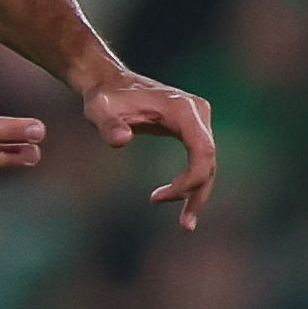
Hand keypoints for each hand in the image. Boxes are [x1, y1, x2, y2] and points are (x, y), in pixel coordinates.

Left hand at [78, 67, 219, 228]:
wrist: (108, 83)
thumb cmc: (104, 97)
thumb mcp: (99, 110)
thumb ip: (108, 124)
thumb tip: (122, 140)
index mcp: (183, 108)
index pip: (202, 150)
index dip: (191, 179)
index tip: (161, 197)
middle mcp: (197, 112)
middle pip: (209, 160)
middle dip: (197, 193)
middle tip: (184, 225)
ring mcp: (198, 120)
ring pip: (207, 164)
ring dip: (197, 193)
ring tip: (185, 224)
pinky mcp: (192, 128)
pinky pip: (199, 160)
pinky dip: (191, 183)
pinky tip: (180, 204)